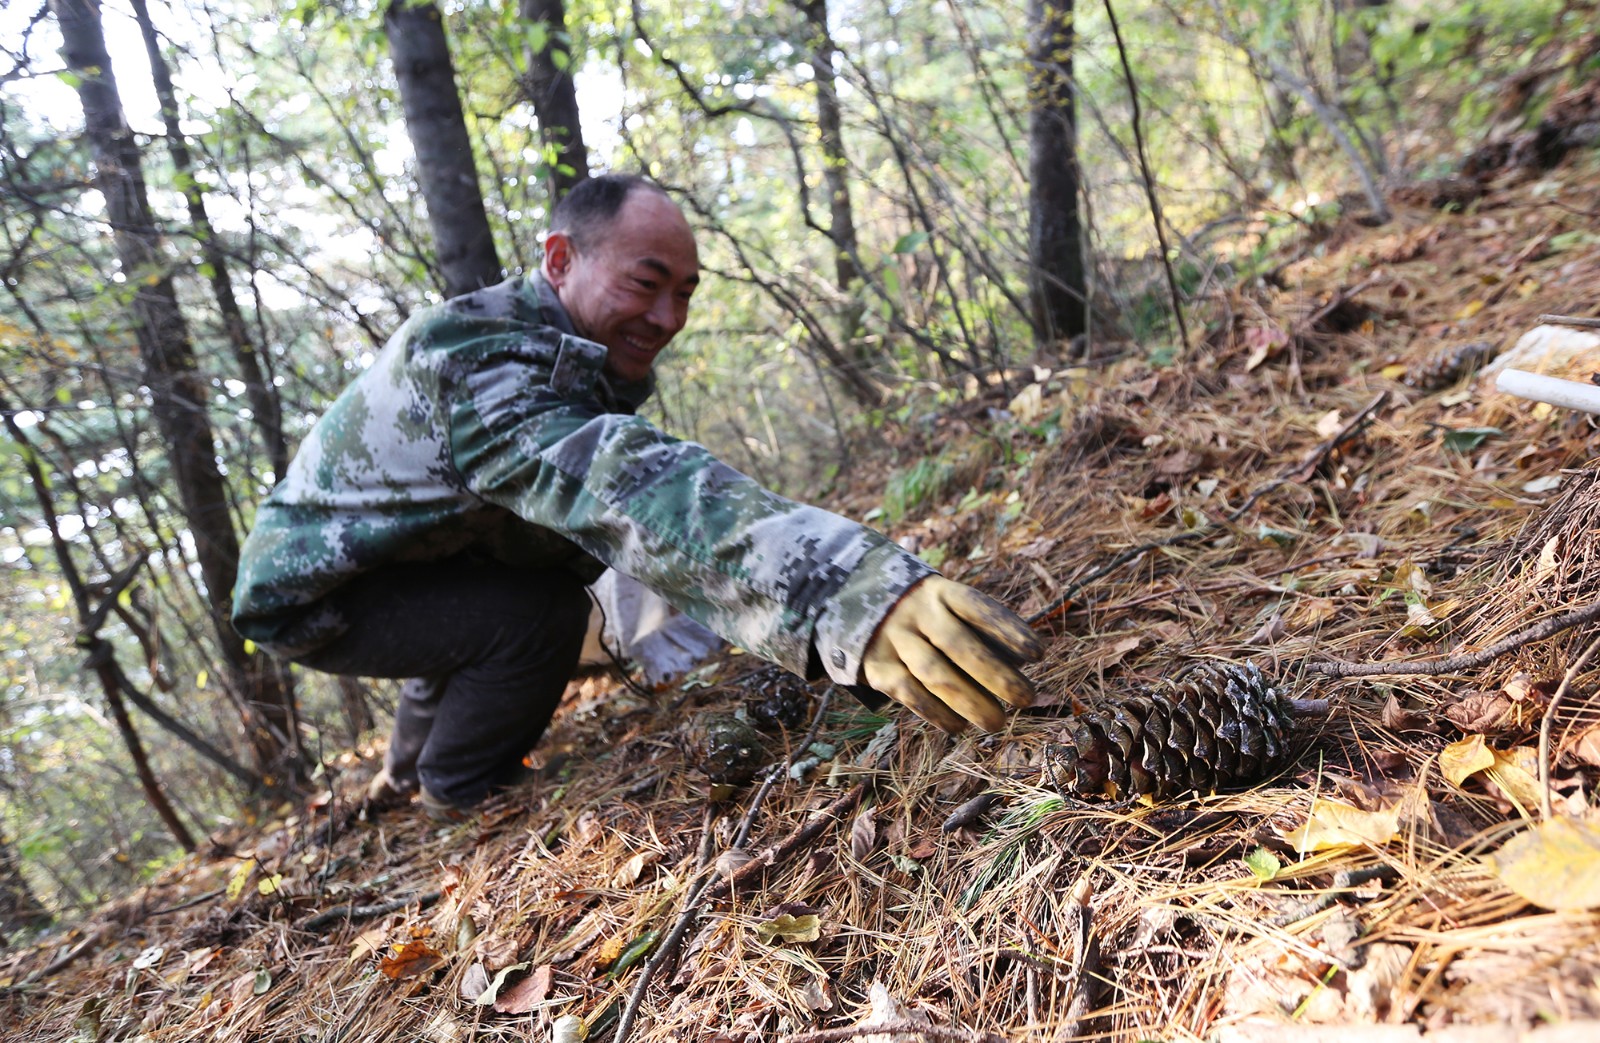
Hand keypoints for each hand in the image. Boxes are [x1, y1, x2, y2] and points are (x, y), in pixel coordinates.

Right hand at [862, 576, 1044, 732]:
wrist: (859, 608)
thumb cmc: (928, 619)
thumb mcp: (948, 610)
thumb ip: (978, 635)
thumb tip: (1015, 669)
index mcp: (941, 592)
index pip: (977, 608)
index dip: (1007, 629)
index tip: (1038, 653)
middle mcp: (916, 611)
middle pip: (957, 643)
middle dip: (995, 674)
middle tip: (1026, 698)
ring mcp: (893, 637)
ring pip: (933, 672)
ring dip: (968, 701)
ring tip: (997, 722)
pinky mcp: (876, 664)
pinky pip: (909, 692)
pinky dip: (936, 712)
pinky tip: (958, 726)